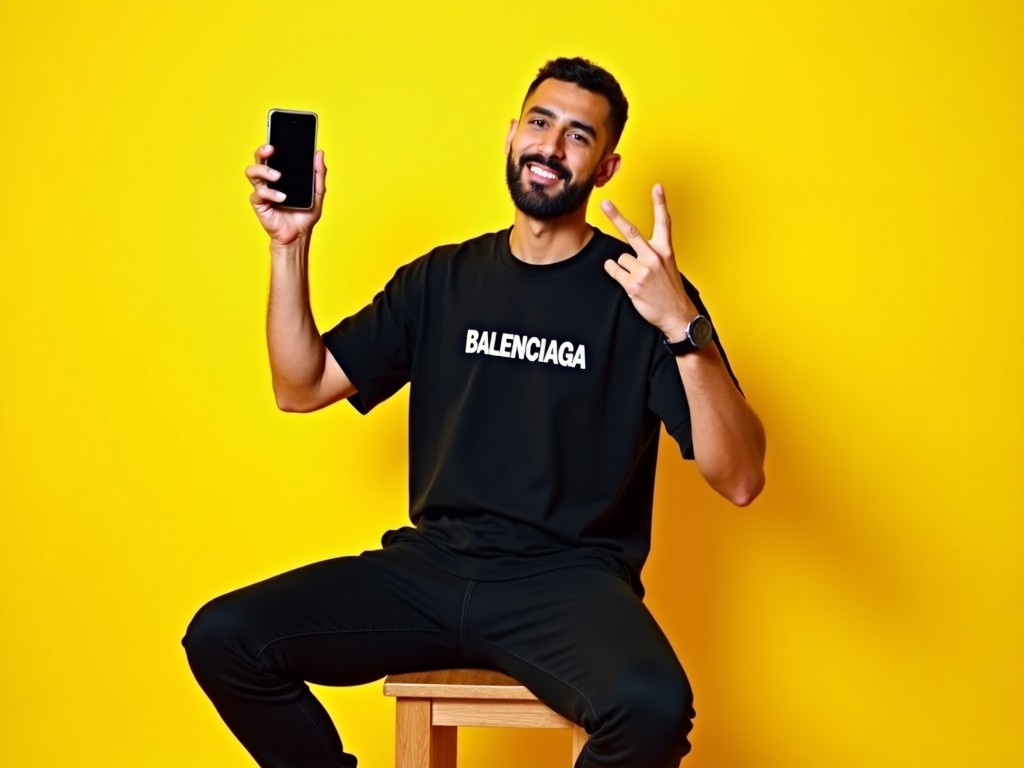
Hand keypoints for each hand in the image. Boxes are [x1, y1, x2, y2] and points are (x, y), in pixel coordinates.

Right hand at [245, 145, 326, 245]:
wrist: (299, 235)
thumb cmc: (305, 214)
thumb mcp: (317, 192)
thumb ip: (318, 174)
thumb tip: (319, 153)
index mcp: (281, 173)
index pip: (274, 154)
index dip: (272, 144)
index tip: (278, 136)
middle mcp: (269, 179)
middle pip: (259, 158)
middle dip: (262, 151)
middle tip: (271, 149)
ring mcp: (262, 190)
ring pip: (252, 172)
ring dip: (263, 170)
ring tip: (278, 176)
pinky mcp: (259, 203)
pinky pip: (259, 193)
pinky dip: (270, 193)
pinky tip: (282, 197)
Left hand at [601, 184, 696, 340]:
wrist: (677, 315)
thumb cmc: (670, 291)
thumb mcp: (668, 267)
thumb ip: (653, 254)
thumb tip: (629, 249)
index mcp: (666, 251)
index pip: (664, 222)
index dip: (660, 203)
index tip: (657, 187)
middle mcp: (655, 258)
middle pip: (632, 232)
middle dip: (617, 216)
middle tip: (605, 203)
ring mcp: (643, 271)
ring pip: (620, 258)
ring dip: (623, 267)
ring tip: (636, 279)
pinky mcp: (633, 283)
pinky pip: (613, 270)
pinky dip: (615, 274)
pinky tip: (628, 282)